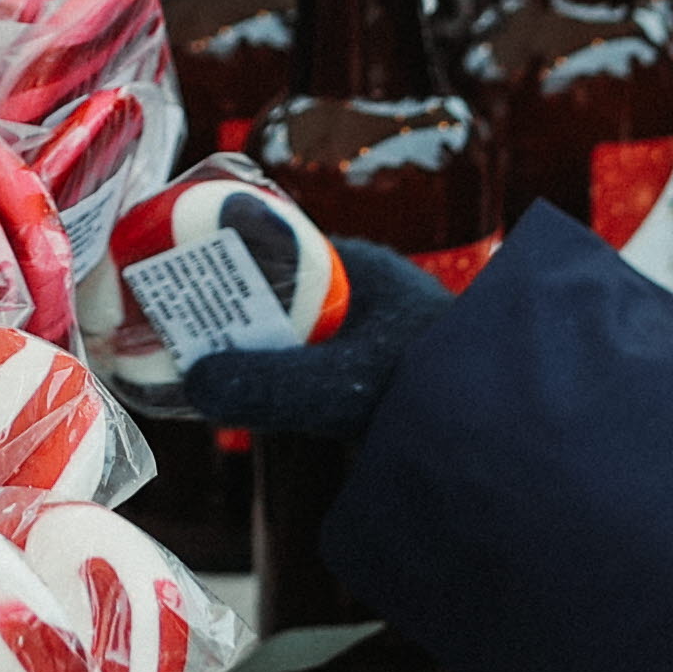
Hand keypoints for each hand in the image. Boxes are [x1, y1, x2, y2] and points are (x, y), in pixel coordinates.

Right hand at [174, 238, 458, 440]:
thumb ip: (275, 384)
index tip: (169, 271)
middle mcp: (360, 291)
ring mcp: (366, 333)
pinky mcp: (371, 375)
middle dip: (219, 305)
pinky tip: (245, 397)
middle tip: (160, 325)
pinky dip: (272, 376)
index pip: (270, 241)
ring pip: (287, 329)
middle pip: (271, 288)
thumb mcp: (350, 382)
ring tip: (186, 362)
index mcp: (357, 266)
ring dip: (245, 345)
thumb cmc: (449, 385)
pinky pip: (306, 365)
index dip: (216, 252)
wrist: (512, 430)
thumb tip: (193, 379)